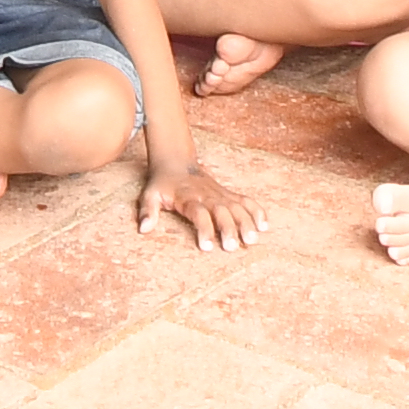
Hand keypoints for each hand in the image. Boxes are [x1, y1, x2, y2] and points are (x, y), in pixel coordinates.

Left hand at [138, 152, 259, 249]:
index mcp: (188, 197)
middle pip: (221, 211)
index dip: (204, 229)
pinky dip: (256, 211)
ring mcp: (220, 193)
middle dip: (228, 228)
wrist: (176, 161)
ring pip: (236, 206)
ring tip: (252, 239)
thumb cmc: (163, 183)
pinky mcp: (228, 193)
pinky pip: (246, 200)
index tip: (207, 247)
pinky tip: (264, 225)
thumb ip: (148, 211)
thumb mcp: (149, 194)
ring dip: (246, 222)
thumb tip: (144, 229)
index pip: (198, 213)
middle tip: (233, 247)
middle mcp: (207, 195)